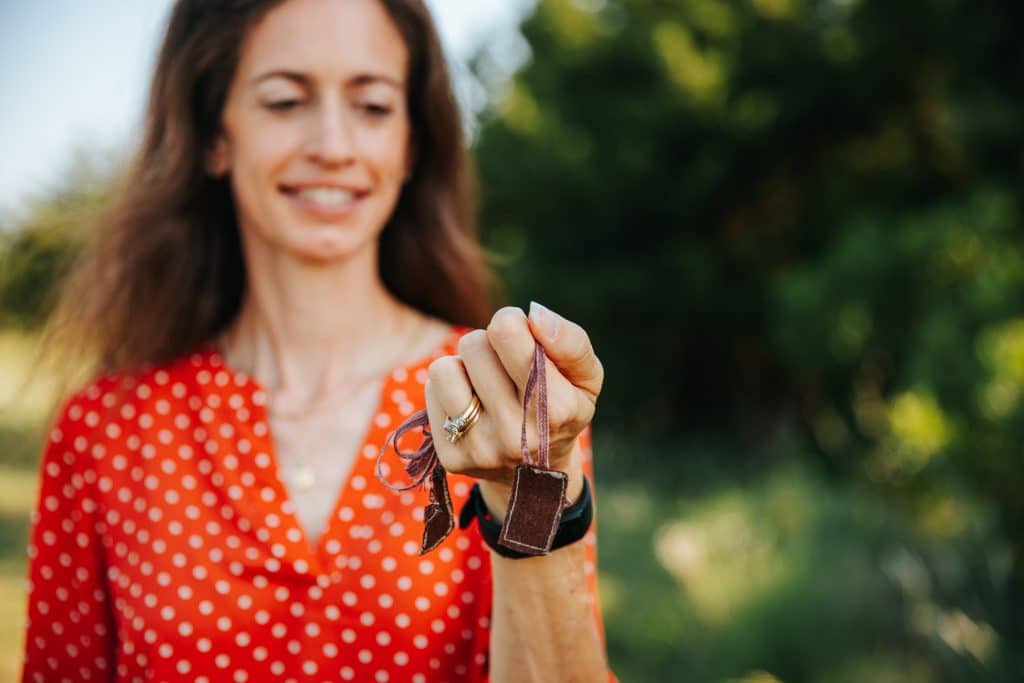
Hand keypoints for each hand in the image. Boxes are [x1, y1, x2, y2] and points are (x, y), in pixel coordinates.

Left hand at [423, 303, 603, 519]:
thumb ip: (571, 342)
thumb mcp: (585, 377)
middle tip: (505, 366)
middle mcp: (515, 434)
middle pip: (473, 345)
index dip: (510, 321)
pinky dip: (449, 389)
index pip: (505, 333)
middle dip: (488, 345)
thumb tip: (535, 314)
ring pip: (444, 368)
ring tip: (484, 384)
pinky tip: (471, 404)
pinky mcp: (451, 458)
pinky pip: (431, 392)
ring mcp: (480, 449)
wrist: (539, 474)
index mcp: (555, 409)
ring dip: (464, 367)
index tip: (521, 335)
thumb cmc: (562, 409)